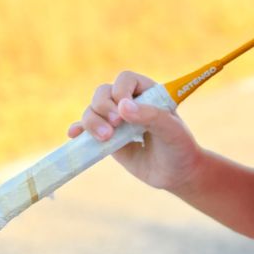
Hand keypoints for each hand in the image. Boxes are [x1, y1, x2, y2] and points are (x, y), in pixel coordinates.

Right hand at [66, 70, 203, 192]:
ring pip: (92, 110)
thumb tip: (123, 106)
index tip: (123, 108)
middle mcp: (130, 103)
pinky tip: (75, 134)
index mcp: (148, 93)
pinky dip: (78, 130)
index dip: (120, 89)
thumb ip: (151, 116)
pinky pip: (86, 129)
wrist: (176, 174)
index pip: (126, 79)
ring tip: (105, 138)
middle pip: (103, 93)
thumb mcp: (172, 130)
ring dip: (92, 121)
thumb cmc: (179, 147)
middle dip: (103, 107)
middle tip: (115, 125)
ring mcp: (116, 121)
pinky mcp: (107, 138)